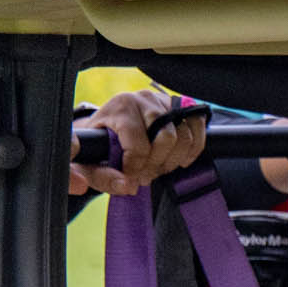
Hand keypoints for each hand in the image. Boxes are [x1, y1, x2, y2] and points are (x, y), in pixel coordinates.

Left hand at [71, 89, 206, 198]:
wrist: (109, 124)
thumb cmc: (99, 145)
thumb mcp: (90, 162)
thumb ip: (103, 178)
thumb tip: (130, 187)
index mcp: (120, 108)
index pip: (139, 145)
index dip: (137, 168)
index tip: (131, 177)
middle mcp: (143, 99)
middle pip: (167, 138)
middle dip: (157, 164)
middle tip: (146, 175)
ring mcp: (164, 101)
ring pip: (184, 136)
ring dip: (174, 160)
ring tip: (158, 167)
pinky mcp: (180, 106)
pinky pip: (198, 129)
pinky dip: (192, 150)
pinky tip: (178, 159)